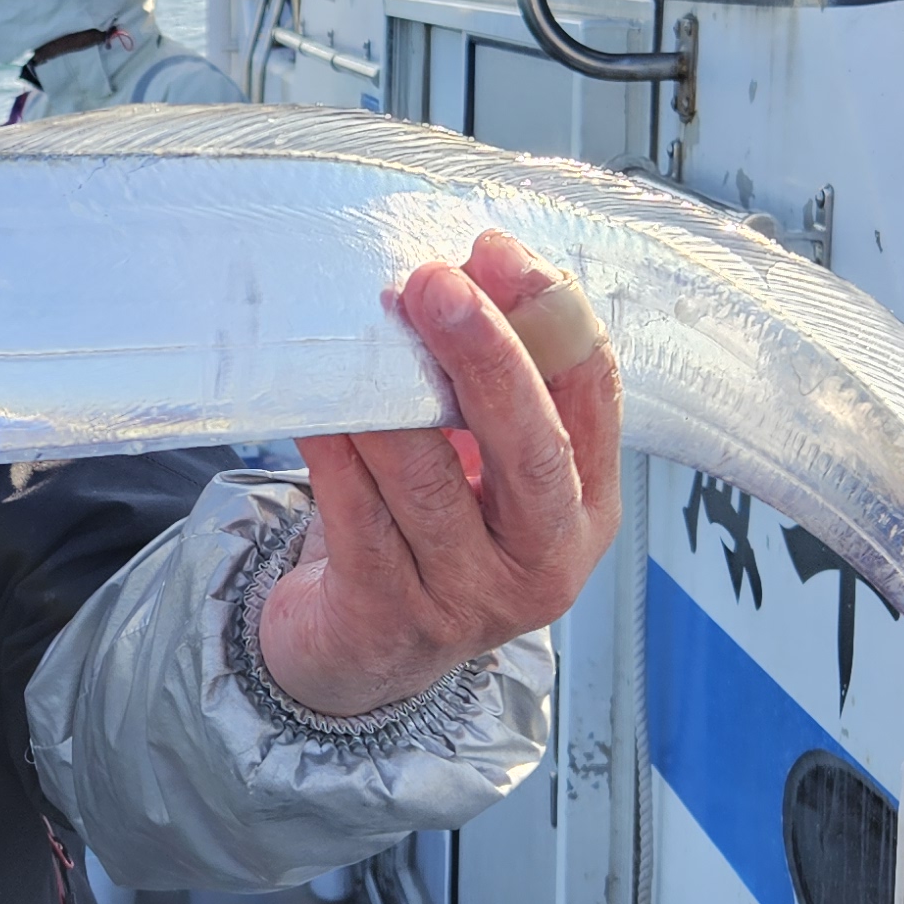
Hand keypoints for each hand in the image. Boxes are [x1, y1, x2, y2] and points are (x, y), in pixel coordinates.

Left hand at [259, 230, 623, 717]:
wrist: (363, 652)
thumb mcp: (482, 463)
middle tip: (437, 282)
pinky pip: (354, 512)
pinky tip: (312, 400)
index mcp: (584, 507)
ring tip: (360, 328)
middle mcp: (542, 561)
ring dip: (390, 395)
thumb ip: (486, 383)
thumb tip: (466, 267)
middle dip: (486, 355)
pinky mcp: (386, 616)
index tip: (496, 252)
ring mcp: (467, 598)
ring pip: (428, 479)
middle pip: (529, 447)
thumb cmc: (428, 533)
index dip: (549, 315)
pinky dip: (333, 446)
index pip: (591, 396)